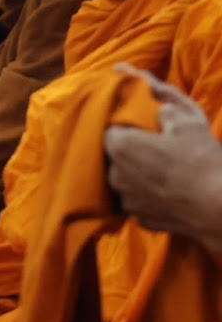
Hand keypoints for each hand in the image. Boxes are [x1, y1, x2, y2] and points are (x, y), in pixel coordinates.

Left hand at [105, 67, 221, 258]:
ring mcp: (126, 199)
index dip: (125, 126)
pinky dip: (148, 196)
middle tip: (156, 148)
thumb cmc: (201, 160)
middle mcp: (115, 174)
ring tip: (164, 171)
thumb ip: (165, 105)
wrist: (218, 207)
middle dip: (130, 151)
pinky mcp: (140, 219)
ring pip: (125, 180)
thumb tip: (156, 102)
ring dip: (138, 175)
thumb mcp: (188, 121)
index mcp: (121, 146)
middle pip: (115, 156)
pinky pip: (139, 201)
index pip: (110, 129)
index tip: (141, 127)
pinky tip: (167, 191)